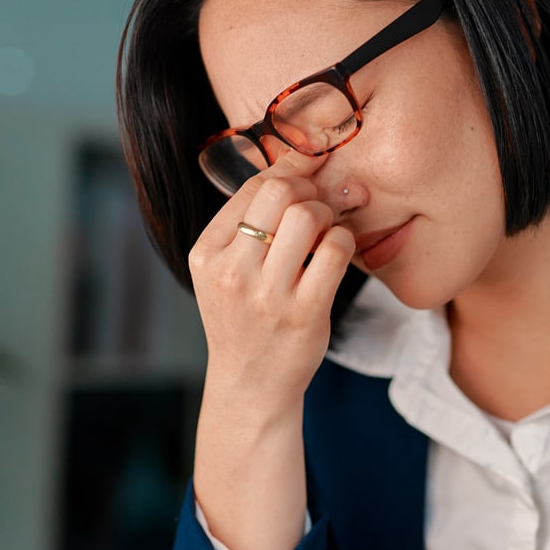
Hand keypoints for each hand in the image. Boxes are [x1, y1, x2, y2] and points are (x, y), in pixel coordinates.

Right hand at [188, 150, 355, 406]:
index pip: (251, 187)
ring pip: (307, 216)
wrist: (251, 385)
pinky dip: (343, 240)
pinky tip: (336, 253)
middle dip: (307, 188)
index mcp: (206, 254)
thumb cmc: (244, 320)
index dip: (288, 168)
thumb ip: (247, 224)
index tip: (309, 167)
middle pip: (279, 192)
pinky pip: (334, 250)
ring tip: (325, 232)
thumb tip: (296, 163)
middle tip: (317, 203)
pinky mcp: (303, 312)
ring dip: (327, 214)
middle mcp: (231, 271)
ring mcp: (267, 294)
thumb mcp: (224, 272)